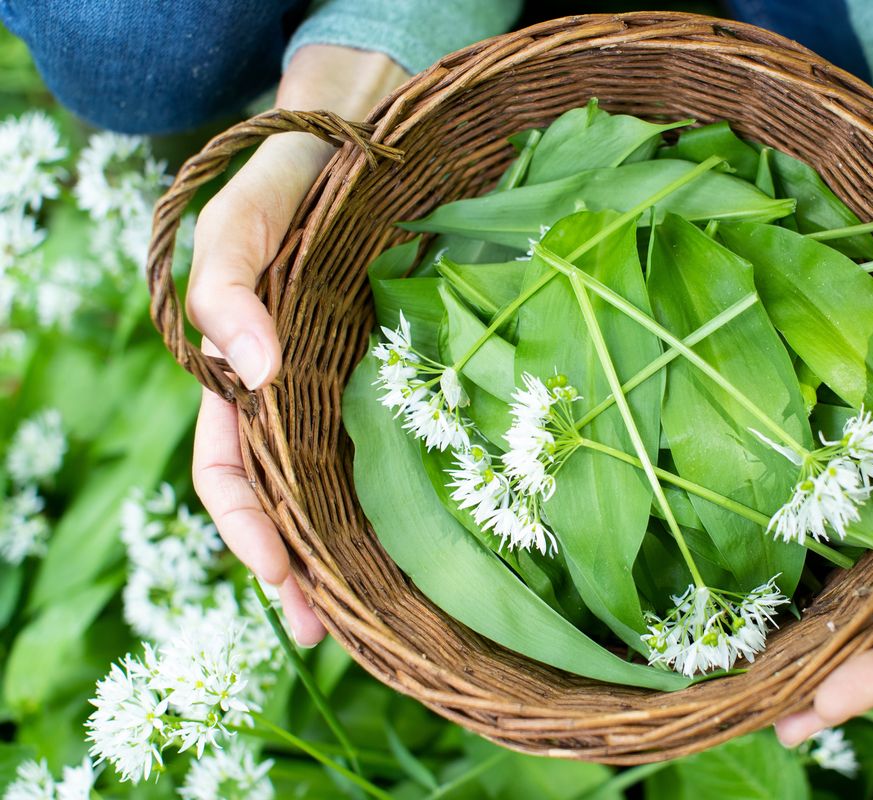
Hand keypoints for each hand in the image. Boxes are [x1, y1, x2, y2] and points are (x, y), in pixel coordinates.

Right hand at [188, 46, 406, 645]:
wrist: (371, 138)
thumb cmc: (294, 180)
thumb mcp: (244, 219)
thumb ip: (227, 284)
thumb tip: (253, 370)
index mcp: (242, 376)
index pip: (228, 473)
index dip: (247, 532)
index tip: (286, 582)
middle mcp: (296, 395)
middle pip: (288, 501)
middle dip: (303, 570)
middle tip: (335, 634)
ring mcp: (354, 390)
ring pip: (345, 488)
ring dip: (355, 552)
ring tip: (384, 615)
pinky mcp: (408, 376)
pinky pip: (402, 448)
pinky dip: (407, 498)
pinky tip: (438, 538)